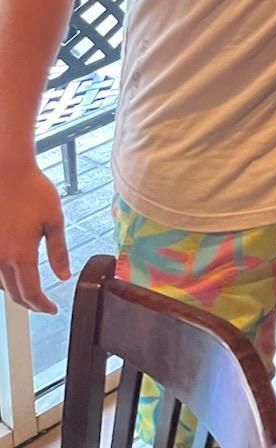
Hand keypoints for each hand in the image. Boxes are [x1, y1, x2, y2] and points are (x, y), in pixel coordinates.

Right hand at [0, 164, 70, 312]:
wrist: (8, 171)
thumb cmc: (33, 191)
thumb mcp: (54, 219)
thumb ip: (58, 251)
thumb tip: (63, 276)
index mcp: (21, 254)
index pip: (31, 292)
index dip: (42, 306)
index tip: (52, 310)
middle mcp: (1, 258)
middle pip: (14, 293)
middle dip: (30, 303)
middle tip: (44, 305)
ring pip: (2, 284)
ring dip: (16, 292)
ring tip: (32, 292)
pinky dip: (5, 279)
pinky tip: (15, 274)